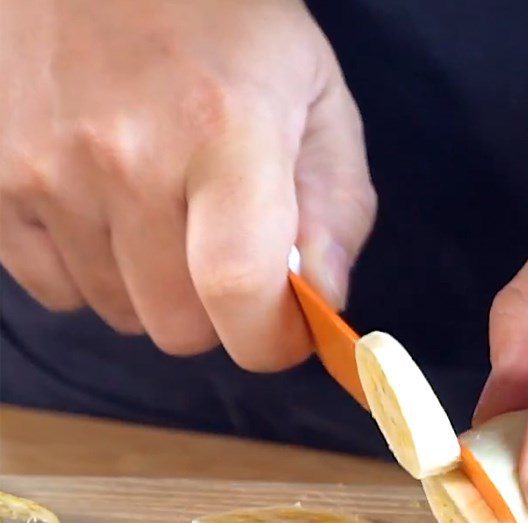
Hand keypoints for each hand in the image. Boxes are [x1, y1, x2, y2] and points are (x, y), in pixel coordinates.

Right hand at [0, 0, 374, 368]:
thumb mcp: (318, 101)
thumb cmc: (230, 28)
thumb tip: (322, 300)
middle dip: (218, 314)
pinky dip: (93, 274)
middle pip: (178, 326)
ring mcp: (45, 169)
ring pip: (120, 314)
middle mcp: (126, 156)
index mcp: (226, 133)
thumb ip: (336, 211)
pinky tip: (110, 213)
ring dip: (156, 291)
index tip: (284, 334)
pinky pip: (55, 290)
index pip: (239, 290)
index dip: (270, 341)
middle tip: (226, 255)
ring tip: (166, 214)